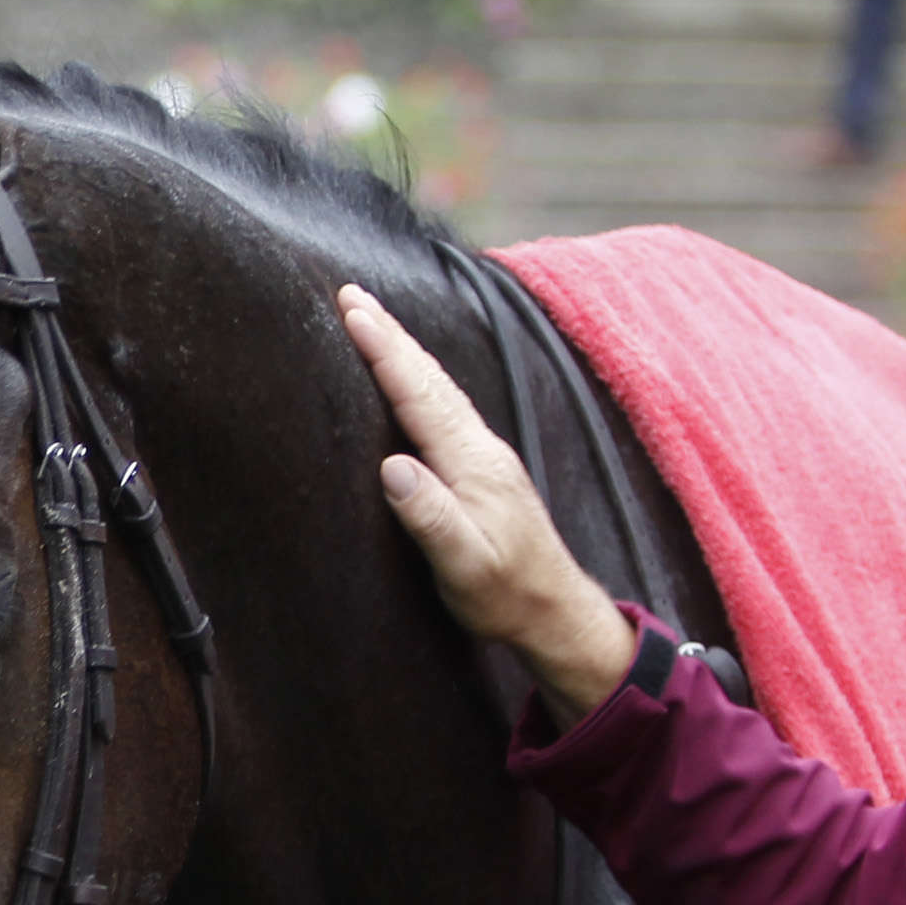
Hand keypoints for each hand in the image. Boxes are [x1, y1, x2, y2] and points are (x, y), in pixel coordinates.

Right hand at [337, 285, 639, 716]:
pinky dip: (418, 382)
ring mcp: (485, 456)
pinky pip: (444, 409)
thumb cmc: (507, 594)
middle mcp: (481, 447)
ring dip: (404, 353)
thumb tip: (393, 467)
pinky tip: (407, 381)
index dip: (386, 352)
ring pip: (439, 389)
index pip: (421, 395)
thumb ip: (431, 517)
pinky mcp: (483, 469)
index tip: (352, 311)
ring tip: (371, 322)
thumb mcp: (465, 565)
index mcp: (473, 463)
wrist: (555, 610)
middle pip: (431, 379)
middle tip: (350, 294)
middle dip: (391, 334)